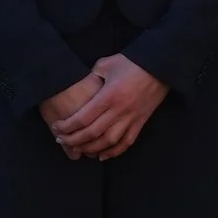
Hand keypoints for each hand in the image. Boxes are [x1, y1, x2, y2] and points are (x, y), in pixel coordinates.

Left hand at [51, 56, 169, 159]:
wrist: (161, 66)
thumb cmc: (132, 62)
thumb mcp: (107, 64)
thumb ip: (91, 75)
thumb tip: (81, 84)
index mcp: (109, 95)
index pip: (83, 118)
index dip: (67, 126)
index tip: (56, 127)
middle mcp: (119, 110)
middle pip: (92, 133)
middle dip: (73, 140)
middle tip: (61, 140)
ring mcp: (131, 118)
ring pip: (108, 142)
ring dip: (91, 148)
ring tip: (78, 148)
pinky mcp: (141, 122)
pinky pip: (126, 142)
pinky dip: (113, 152)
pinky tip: (101, 156)